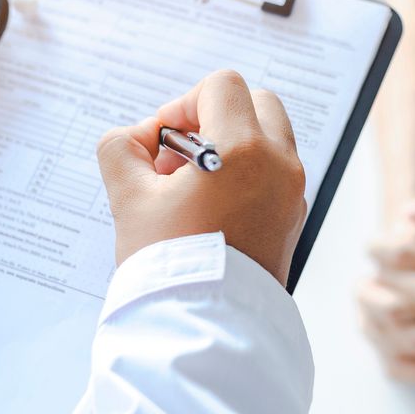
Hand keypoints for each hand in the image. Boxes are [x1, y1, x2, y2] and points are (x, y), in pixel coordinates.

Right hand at [96, 70, 305, 285]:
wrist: (206, 327)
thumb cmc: (169, 263)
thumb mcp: (127, 198)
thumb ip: (121, 148)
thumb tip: (140, 137)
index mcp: (244, 148)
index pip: (222, 86)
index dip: (184, 102)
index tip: (163, 139)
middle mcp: (280, 163)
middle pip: (256, 102)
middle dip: (215, 116)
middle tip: (180, 156)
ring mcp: (293, 191)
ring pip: (269, 136)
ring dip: (231, 143)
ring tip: (192, 185)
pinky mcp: (294, 216)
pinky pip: (275, 171)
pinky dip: (247, 171)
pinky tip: (210, 206)